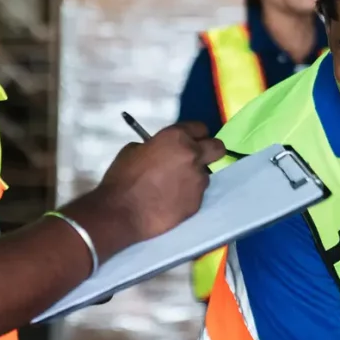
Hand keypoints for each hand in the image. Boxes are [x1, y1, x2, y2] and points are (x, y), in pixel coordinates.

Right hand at [70, 121, 224, 251]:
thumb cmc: (122, 177)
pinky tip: (170, 201)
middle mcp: (193, 156)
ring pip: (205, 174)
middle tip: (194, 158)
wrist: (121, 212)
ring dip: (193, 177)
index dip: (194, 134)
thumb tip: (163, 151)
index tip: (187, 141)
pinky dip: (187, 195)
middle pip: (217, 148)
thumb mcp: (134, 150)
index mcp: (177, 138)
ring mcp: (198, 180)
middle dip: (209, 150)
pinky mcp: (197, 202)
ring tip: (172, 187)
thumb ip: (156, 146)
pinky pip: (196, 193)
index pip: (201, 127)